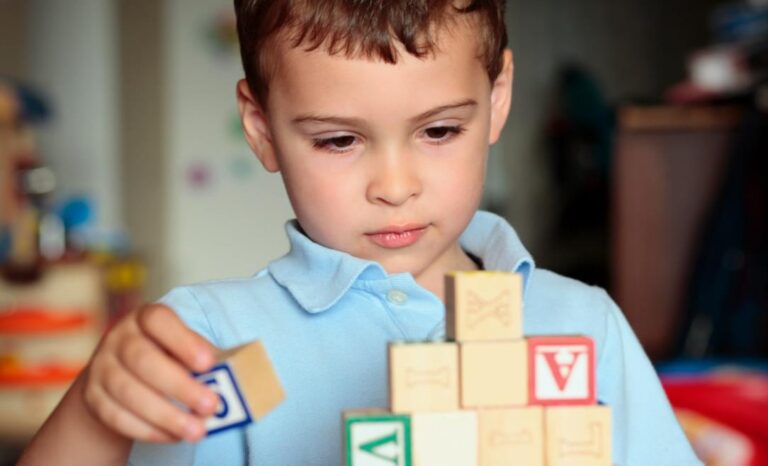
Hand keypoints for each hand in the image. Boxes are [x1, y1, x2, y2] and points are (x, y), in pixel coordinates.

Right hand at [82, 304, 219, 442]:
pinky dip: (148, 429)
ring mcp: (101, 367)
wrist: (119, 375)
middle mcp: (119, 338)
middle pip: (143, 359)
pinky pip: (116, 416)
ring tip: (197, 430)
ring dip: (166, 415)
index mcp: (145, 318)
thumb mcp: (182, 347)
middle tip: (210, 406)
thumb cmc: (166, 357)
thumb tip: (229, 379)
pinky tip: (173, 436)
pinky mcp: (92, 397)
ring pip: (128, 392)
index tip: (208, 363)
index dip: (183, 341)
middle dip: (179, 386)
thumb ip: (201, 358)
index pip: (158, 320)